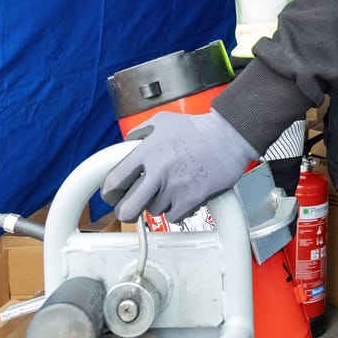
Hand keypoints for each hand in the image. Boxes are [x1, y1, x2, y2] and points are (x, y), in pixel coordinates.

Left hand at [100, 109, 257, 222]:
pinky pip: (173, 217)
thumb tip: (126, 146)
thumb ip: (139, 133)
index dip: (109, 193)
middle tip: (130, 209)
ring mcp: (175, 187)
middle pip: (127, 209)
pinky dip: (176, 210)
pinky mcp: (191, 199)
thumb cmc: (197, 129)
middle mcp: (158, 171)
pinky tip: (181, 196)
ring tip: (168, 190)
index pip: (114, 181)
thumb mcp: (162, 120)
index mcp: (147, 151)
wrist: (228, 137)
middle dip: (125, 212)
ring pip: (152, 212)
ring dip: (157, 205)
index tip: (112, 196)